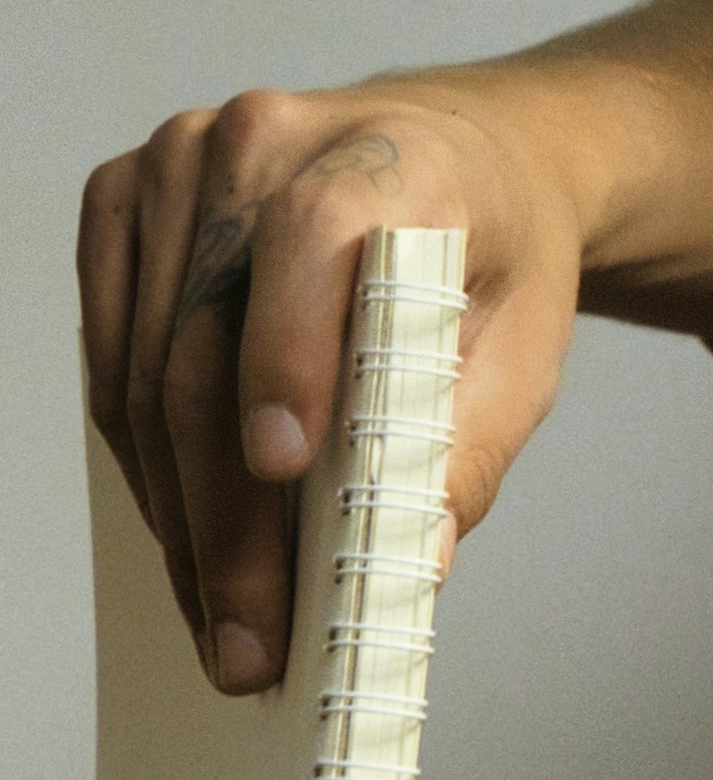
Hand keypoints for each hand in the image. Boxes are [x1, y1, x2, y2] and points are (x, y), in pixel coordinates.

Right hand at [76, 77, 588, 695]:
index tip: (282, 468)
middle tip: (249, 640)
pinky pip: (114, 357)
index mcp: (382, 152)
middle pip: (208, 342)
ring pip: (145, 369)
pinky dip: (146, 461)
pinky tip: (187, 536)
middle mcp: (262, 139)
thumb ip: (473, 440)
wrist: (462, 159)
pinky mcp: (124, 201)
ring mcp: (178, 164)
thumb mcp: (531, 339)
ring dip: (177, 513)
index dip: (285, 353)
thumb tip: (407, 556)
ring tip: (220, 620)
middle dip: (225, 515)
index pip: (309, 241)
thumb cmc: (492, 248)